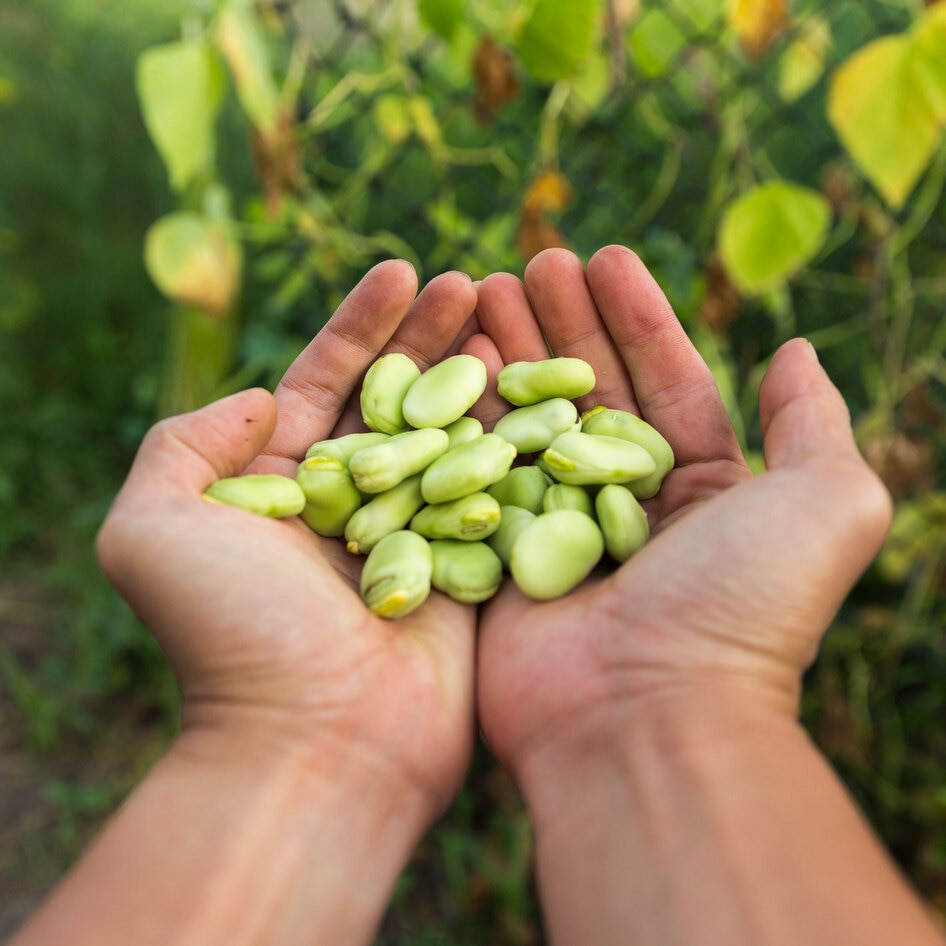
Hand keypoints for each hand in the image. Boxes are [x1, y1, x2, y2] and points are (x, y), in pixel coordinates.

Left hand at [97, 260, 478, 818]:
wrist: (317, 743)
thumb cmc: (231, 635)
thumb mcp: (154, 527)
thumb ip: (183, 447)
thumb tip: (255, 396)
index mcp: (281, 488)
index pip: (326, 383)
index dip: (362, 325)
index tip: (403, 269)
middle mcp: (350, 506)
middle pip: (397, 399)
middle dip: (432, 337)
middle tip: (473, 281)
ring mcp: (414, 537)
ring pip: (453, 437)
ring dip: (480, 377)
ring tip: (512, 316)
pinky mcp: (468, 570)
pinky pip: (495, 494)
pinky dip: (516, 443)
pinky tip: (544, 394)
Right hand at [468, 245, 891, 780]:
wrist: (646, 717)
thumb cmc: (741, 606)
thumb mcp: (827, 502)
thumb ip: (815, 420)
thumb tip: (793, 348)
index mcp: (702, 491)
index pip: (666, 380)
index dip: (637, 315)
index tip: (604, 256)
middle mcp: (627, 508)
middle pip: (589, 392)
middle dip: (562, 323)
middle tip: (530, 261)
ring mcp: (556, 532)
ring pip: (529, 422)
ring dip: (509, 352)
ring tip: (480, 286)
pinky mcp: (496, 557)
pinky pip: (478, 472)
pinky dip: (466, 413)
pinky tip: (450, 355)